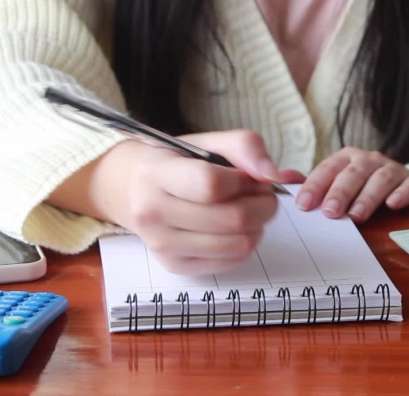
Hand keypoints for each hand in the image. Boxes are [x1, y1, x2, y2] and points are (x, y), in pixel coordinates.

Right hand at [104, 130, 297, 275]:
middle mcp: (152, 213)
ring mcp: (162, 245)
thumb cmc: (177, 163)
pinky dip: (246, 244)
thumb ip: (244, 146)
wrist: (134, 191)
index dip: (245, 181)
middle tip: (264, 195)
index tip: (252, 177)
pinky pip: (231, 262)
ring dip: (259, 226)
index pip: (211, 185)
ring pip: (237, 245)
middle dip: (263, 205)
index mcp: (156, 175)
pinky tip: (238, 229)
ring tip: (253, 210)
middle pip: (231, 219)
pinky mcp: (175, 266)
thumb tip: (274, 175)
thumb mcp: (206, 142)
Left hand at [294, 147, 408, 222]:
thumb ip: (312, 186)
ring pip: (381, 178)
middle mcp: (369, 161)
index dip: (315, 186)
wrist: (403, 189)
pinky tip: (394, 205)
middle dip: (340, 192)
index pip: (328, 169)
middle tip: (330, 212)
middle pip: (354, 173)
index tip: (304, 205)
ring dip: (368, 196)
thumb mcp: (336, 187)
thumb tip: (278, 180)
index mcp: (346, 160)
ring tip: (357, 216)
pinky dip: (402, 193)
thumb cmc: (362, 192)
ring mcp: (394, 170)